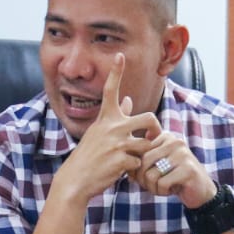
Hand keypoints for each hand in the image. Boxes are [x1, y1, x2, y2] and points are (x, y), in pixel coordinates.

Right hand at [56, 54, 160, 202]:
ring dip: (143, 153)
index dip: (116, 72)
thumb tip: (130, 100)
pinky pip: (139, 162)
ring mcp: (117, 143)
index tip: (119, 55)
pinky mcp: (122, 160)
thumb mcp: (99, 133)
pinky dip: (134, 169)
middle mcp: (112, 127)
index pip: (111, 90)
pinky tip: (121, 171)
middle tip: (153, 137)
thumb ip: (118, 116)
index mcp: (105, 118)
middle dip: (156, 128)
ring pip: (147, 144)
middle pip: (149, 118)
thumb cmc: (89, 155)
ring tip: (131, 159)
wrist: (76, 179)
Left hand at [132, 133, 214, 208]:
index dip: (137, 168)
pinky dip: (163, 192)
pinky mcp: (188, 169)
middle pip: (143, 163)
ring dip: (153, 187)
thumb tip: (124, 161)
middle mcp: (175, 141)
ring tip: (163, 188)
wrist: (200, 191)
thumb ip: (142, 159)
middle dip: (144, 180)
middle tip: (154, 186)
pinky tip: (172, 190)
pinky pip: (162, 183)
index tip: (146, 177)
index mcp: (166, 137)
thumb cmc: (174, 178)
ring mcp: (183, 154)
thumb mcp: (157, 165)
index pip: (138, 151)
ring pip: (151, 175)